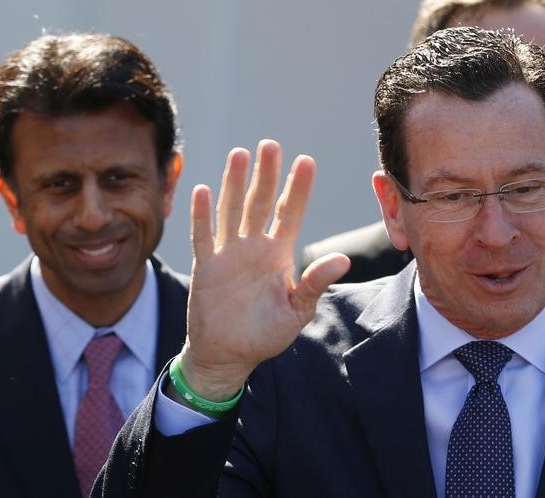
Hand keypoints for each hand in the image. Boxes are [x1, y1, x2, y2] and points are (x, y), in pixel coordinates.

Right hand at [178, 140, 349, 400]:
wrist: (229, 356)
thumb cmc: (265, 334)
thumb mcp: (296, 310)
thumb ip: (315, 284)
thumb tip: (342, 260)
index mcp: (278, 255)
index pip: (290, 213)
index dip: (297, 188)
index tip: (306, 161)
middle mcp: (254, 247)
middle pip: (260, 203)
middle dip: (266, 174)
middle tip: (271, 144)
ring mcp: (228, 254)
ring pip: (232, 211)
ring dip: (234, 184)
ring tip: (240, 155)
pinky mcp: (206, 267)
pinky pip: (203, 237)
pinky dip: (202, 215)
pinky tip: (202, 190)